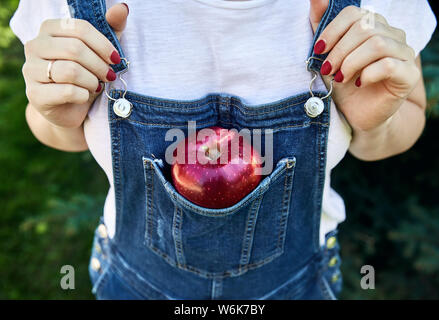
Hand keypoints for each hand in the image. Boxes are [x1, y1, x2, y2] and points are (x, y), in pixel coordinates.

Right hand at [22, 3, 128, 128]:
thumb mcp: (100, 52)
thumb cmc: (86, 76)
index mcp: (49, 29)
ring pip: (70, 71)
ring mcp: (30, 70)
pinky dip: (84, 95)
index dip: (102, 45)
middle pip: (74, 49)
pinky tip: (84, 95)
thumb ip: (111, 29)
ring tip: (96, 86)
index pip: (80, 29)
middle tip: (109, 76)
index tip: (115, 59)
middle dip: (99, 65)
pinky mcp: (34, 95)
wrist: (70, 108)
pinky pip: (67, 92)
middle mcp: (35, 46)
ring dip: (92, 81)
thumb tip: (122, 9)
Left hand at [309, 0, 420, 131]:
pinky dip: (367, 74)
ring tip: (340, 78)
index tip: (318, 50)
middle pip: (365, 28)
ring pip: (377, 44)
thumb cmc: (343, 83)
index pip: (354, 14)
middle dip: (339, 50)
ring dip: (351, 62)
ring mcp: (404, 54)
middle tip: (327, 70)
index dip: (333, 30)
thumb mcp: (327, 55)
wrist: (358, 114)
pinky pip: (388, 65)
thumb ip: (321, 27)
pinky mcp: (409, 75)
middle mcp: (392, 35)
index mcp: (374, 26)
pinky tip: (358, 83)